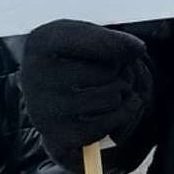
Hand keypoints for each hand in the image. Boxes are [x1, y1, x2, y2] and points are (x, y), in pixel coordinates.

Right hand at [20, 21, 154, 170]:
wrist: (42, 89)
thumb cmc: (68, 56)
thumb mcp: (81, 35)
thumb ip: (108, 37)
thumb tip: (136, 49)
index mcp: (41, 43)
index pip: (91, 41)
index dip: (121, 44)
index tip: (138, 49)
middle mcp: (34, 77)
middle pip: (108, 72)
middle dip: (121, 71)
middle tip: (111, 72)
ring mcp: (43, 110)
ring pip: (112, 99)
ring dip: (121, 94)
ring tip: (108, 89)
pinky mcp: (57, 138)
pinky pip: (107, 126)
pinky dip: (116, 118)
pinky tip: (104, 110)